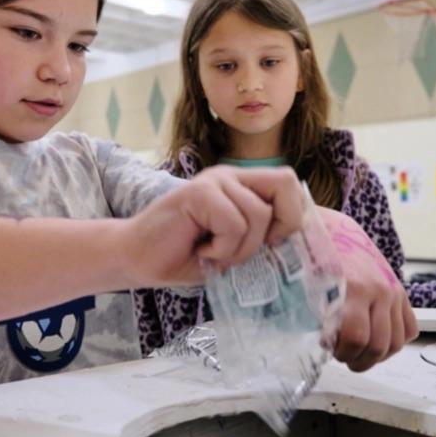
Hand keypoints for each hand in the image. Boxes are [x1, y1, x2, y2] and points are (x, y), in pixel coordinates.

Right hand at [124, 166, 303, 286]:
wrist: (137, 260)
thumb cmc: (185, 257)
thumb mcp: (235, 250)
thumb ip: (262, 239)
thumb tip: (299, 247)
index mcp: (242, 186)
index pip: (289, 184)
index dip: (292, 216)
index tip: (270, 245)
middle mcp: (231, 176)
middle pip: (285, 182)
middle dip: (282, 223)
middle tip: (254, 247)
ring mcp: (214, 181)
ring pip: (259, 214)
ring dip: (240, 249)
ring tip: (213, 254)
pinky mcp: (198, 192)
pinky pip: (234, 223)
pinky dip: (222, 249)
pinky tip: (200, 251)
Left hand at [319, 208, 417, 371]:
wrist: (337, 229)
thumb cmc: (317, 254)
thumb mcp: (310, 281)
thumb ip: (317, 313)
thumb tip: (321, 344)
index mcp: (353, 286)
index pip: (356, 336)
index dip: (342, 351)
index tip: (330, 350)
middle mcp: (379, 290)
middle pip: (377, 344)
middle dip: (358, 358)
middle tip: (343, 356)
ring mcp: (393, 291)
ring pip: (395, 342)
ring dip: (376, 356)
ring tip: (358, 352)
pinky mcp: (400, 291)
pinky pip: (409, 328)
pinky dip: (395, 341)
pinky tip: (375, 340)